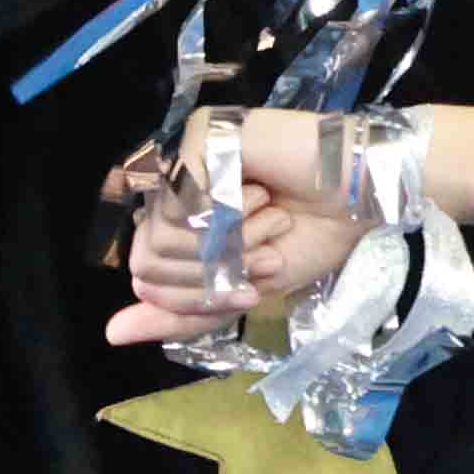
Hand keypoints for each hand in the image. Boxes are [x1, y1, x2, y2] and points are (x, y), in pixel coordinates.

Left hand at [105, 110, 377, 346]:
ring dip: (229, 245)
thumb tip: (113, 335)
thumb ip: (182, 313)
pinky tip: (267, 199)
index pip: (145, 275)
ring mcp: (183, 157)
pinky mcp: (199, 138)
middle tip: (265, 253)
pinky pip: (182, 205)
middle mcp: (174, 184)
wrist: (360, 197)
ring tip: (272, 220)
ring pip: (161, 236)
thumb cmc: (312, 235)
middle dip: (214, 272)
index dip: (198, 296)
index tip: (254, 291)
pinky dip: (230, 221)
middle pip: (147, 259)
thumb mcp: (241, 289)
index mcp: (180, 216)